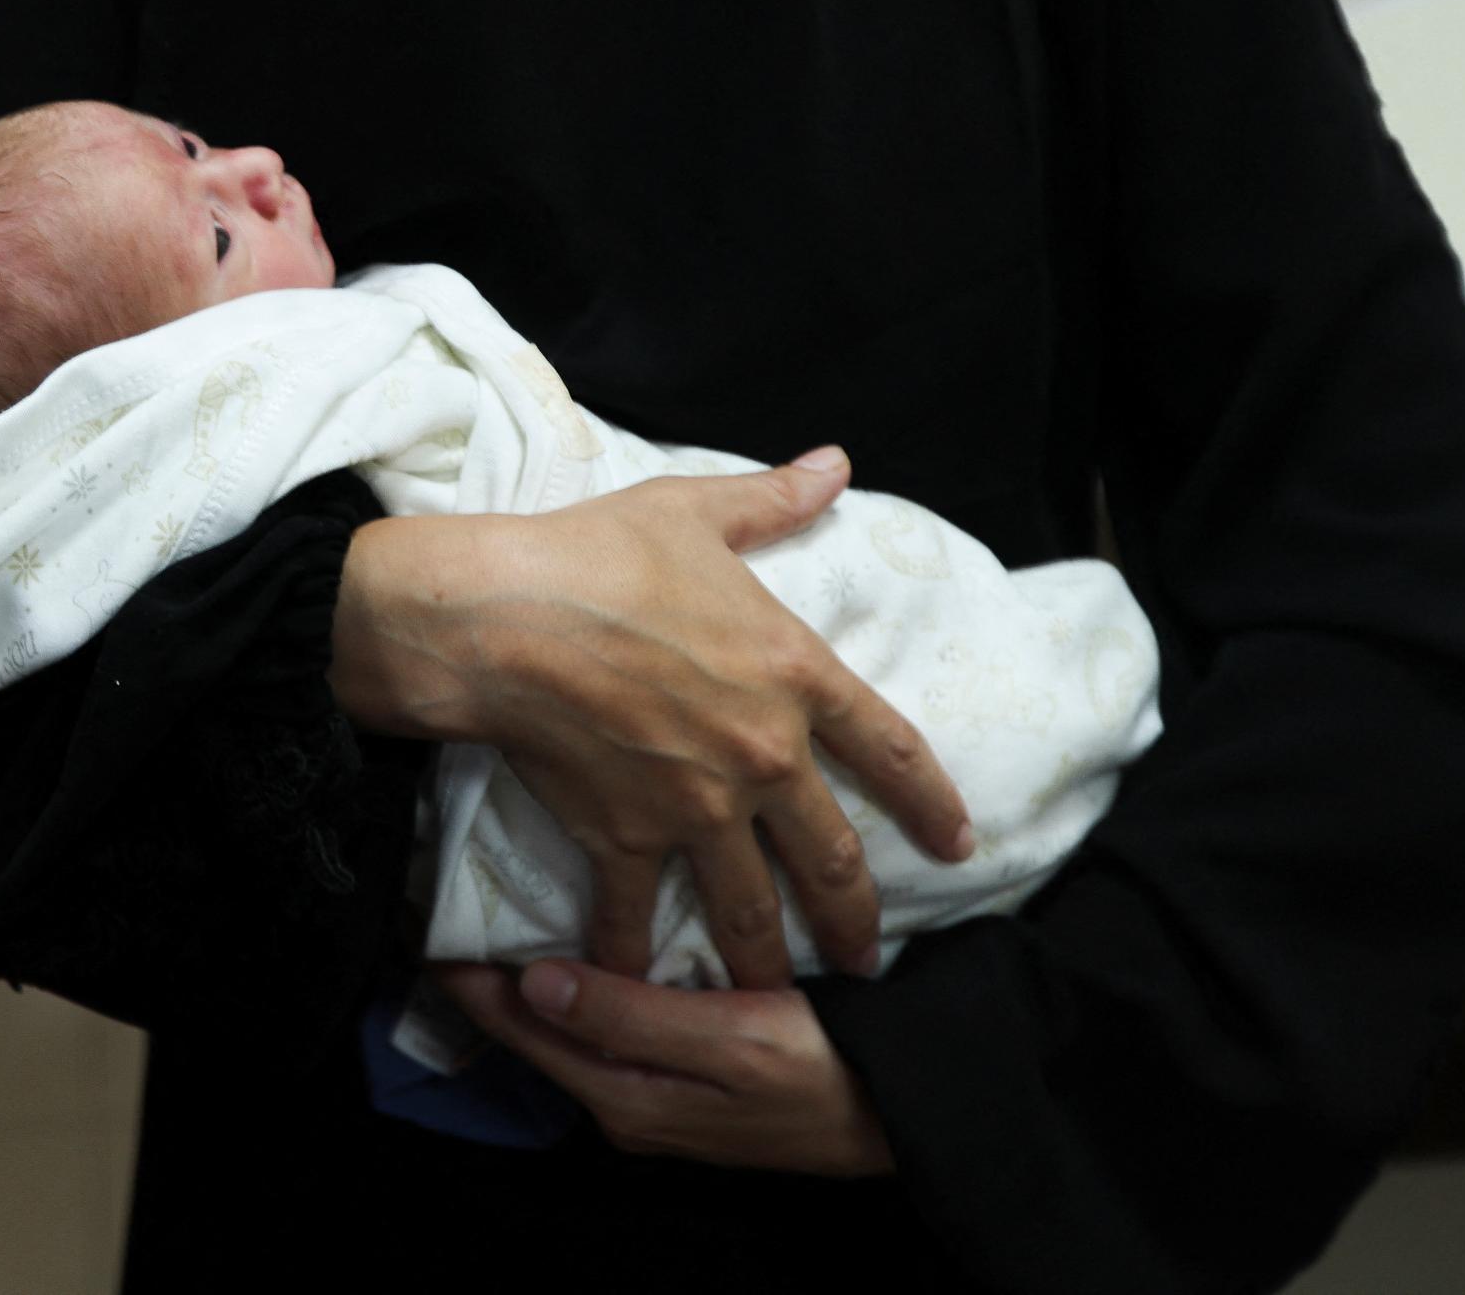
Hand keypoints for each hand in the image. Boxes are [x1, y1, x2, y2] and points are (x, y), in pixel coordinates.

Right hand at [330, 448, 973, 986]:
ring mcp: (698, 806)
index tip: (959, 842)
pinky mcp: (628, 837)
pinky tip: (633, 989)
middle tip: (873, 960)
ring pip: (751, 905)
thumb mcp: (694, 513)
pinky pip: (636, 915)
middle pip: (831, 854)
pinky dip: (634, 958)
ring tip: (779, 1000)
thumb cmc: (598, 555)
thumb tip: (833, 464)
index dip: (931, 800)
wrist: (506, 618)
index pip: (889, 748)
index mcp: (794, 674)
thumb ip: (771, 500)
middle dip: (857, 915)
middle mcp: (762, 755)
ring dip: (769, 960)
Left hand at [433, 960, 893, 1177]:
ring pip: (577, 1025)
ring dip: (538, 976)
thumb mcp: (732, 1043)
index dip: (474, 979)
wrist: (911, 1116)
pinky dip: (589, 982)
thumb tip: (533, 986)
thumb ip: (632, 1018)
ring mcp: (664, 1091)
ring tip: (504, 915)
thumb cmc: (828, 1073)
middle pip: (541, 1029)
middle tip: (451, 905)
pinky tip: (589, 944)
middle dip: (493, 976)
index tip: (428, 924)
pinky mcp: (695, 1073)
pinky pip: (617, 1023)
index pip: (525, 1030)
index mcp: (629, 1096)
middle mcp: (633, 1100)